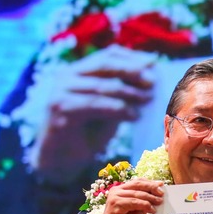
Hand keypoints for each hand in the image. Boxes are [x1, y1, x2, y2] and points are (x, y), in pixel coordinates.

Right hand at [28, 45, 158, 183]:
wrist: (62, 158)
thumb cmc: (88, 133)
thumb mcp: (109, 109)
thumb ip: (122, 95)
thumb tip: (150, 80)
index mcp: (78, 71)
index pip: (107, 55)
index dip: (132, 58)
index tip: (153, 64)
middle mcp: (66, 76)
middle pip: (104, 65)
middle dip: (131, 71)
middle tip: (152, 82)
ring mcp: (60, 91)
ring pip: (101, 86)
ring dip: (129, 92)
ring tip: (148, 99)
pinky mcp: (59, 109)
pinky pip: (94, 105)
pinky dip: (117, 109)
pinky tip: (134, 116)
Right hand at [97, 179, 164, 213]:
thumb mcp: (138, 209)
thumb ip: (145, 200)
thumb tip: (158, 194)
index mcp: (121, 189)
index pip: (137, 182)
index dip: (150, 182)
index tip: (161, 185)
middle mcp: (116, 190)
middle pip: (137, 184)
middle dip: (151, 188)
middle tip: (162, 193)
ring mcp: (115, 196)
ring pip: (137, 194)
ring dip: (150, 198)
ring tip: (159, 202)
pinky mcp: (115, 204)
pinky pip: (134, 202)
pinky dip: (145, 205)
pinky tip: (152, 210)